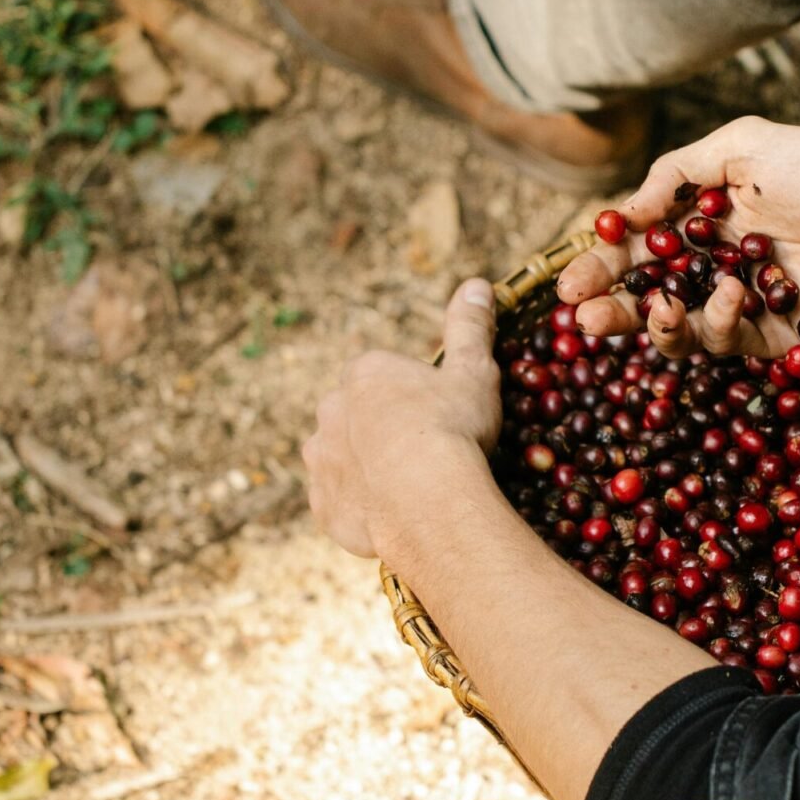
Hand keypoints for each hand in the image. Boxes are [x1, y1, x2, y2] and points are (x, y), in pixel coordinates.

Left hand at [302, 278, 501, 559]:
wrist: (427, 500)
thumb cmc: (453, 429)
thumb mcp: (473, 372)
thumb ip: (470, 328)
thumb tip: (477, 284)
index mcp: (365, 374)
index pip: (382, 377)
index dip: (411, 398)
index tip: (438, 418)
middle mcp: (331, 411)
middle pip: (356, 416)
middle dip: (381, 431)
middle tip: (424, 455)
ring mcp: (322, 461)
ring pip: (341, 459)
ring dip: (365, 469)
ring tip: (407, 490)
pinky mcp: (323, 505)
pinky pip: (339, 503)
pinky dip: (360, 508)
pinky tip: (392, 516)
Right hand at [558, 118, 799, 358]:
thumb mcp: (745, 146)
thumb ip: (679, 173)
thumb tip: (626, 213)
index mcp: (699, 225)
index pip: (635, 253)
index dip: (599, 268)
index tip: (571, 281)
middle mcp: (713, 270)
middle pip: (645, 300)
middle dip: (610, 311)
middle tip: (582, 317)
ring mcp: (743, 307)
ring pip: (681, 332)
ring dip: (657, 325)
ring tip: (657, 305)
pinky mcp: (776, 336)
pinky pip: (731, 342)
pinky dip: (721, 322)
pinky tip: (728, 294)